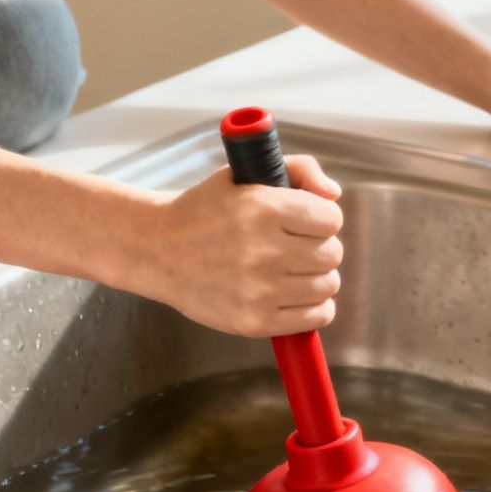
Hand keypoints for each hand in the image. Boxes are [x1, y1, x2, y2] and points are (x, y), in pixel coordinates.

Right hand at [126, 155, 344, 337]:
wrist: (157, 250)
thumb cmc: (203, 210)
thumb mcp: (244, 174)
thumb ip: (298, 169)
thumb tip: (333, 194)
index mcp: (264, 209)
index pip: (332, 219)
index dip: (321, 217)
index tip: (304, 220)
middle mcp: (264, 251)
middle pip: (332, 254)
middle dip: (318, 246)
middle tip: (295, 245)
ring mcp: (259, 291)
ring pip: (328, 285)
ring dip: (316, 276)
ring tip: (292, 269)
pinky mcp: (254, 322)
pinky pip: (316, 317)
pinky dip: (314, 306)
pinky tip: (294, 293)